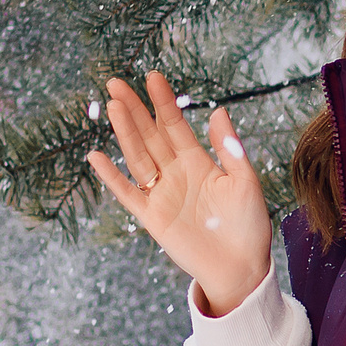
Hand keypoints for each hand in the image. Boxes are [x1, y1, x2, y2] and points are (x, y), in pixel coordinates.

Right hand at [85, 73, 273, 316]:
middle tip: (115, 82)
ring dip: (124, 132)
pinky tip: (96, 156)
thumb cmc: (249, 225)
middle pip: (149, 135)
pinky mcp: (152, 218)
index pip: (175, 125)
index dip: (163, 102)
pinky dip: (111, 177)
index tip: (152, 77)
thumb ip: (230, 148)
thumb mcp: (245, 181)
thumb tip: (218, 111)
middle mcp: (176, 173)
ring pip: (137, 156)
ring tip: (111, 106)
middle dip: (134, 109)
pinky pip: (128, 193)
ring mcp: (162, 194)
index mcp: (198, 162)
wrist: (241, 268)